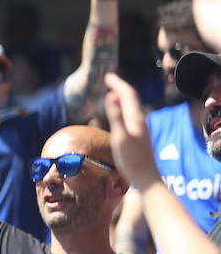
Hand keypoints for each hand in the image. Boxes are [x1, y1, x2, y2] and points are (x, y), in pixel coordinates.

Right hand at [104, 73, 163, 191]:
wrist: (145, 176)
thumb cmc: (131, 159)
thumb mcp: (120, 137)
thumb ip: (116, 116)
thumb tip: (111, 96)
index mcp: (135, 118)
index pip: (127, 95)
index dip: (118, 84)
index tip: (107, 76)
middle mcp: (140, 120)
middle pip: (131, 98)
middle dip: (120, 87)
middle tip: (109, 80)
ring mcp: (140, 127)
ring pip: (132, 106)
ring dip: (122, 97)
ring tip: (113, 92)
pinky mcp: (138, 134)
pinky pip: (130, 114)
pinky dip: (123, 108)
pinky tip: (119, 113)